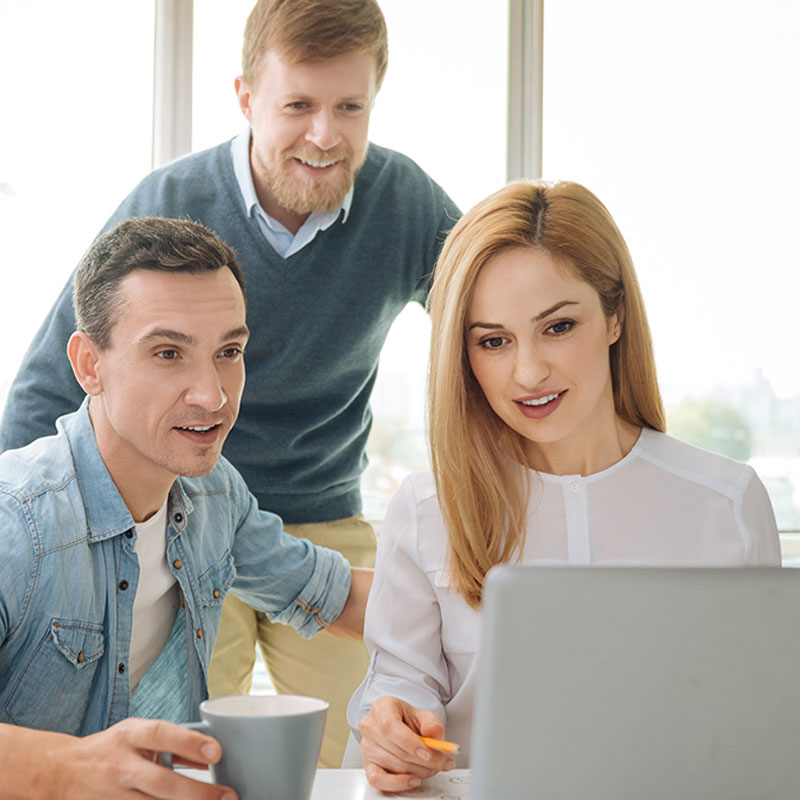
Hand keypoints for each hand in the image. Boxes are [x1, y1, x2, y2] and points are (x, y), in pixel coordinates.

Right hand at [14, 718, 236, 798]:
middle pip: (161, 783)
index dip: (189, 743)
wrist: (62, 771)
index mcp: (129, 736)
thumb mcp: (138, 734)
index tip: (216, 752)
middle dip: (197, 793)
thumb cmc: (110, 748)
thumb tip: (212, 756)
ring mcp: (112, 796)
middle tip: (227, 796)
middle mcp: (120, 766)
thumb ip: (173, 743)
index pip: (161, 734)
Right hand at [358, 696, 453, 792]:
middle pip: (396, 749)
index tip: (428, 754)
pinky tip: (414, 780)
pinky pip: (379, 780)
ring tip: (433, 767)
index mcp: (382, 707)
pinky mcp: (368, 766)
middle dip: (424, 761)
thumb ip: (432, 722)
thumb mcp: (423, 716)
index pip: (390, 726)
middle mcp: (370, 726)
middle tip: (443, 762)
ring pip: (394, 765)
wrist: (401, 728)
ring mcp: (367, 747)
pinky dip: (398, 783)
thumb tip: (434, 732)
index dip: (409, 742)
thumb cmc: (409, 721)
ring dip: (419, 771)